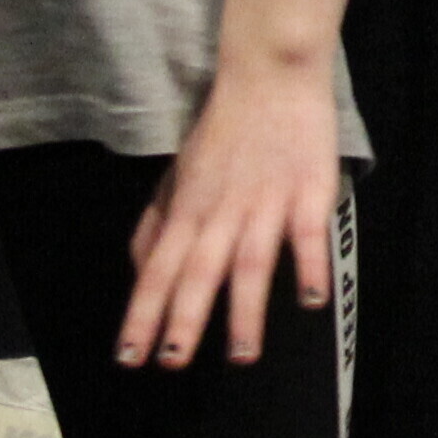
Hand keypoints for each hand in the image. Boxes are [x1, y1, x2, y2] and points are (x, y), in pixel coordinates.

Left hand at [118, 52, 341, 370]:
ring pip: (250, 261)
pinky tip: (310, 301)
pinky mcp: (309, 191)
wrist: (270, 75)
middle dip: (184, 318)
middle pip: (199, 270)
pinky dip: (308, 266)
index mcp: (187, 208)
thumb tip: (138, 270)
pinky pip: (307, 234)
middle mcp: (221, 211)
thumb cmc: (223, 130)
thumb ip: (157, 224)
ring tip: (242, 355)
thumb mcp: (178, 175)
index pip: (158, 268)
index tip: (128, 357)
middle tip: (172, 362)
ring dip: (245, 309)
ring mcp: (267, 203)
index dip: (142, 313)